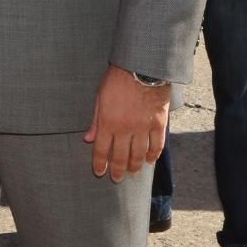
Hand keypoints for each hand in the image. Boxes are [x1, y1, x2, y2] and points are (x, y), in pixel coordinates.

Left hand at [82, 65, 170, 180]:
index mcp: (108, 122)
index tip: (100, 172)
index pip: (102, 150)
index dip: (100, 164)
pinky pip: (156, 145)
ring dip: (135, 166)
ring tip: (132, 172)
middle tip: (116, 178)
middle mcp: (125, 129)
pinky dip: (153, 155)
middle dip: (117, 170)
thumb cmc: (118, 80)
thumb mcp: (100, 97)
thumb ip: (95, 120)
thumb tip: (88, 139)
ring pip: (139, 155)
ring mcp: (143, 128)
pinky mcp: (158, 124)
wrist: (142, 67)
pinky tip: (150, 161)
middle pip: (120, 156)